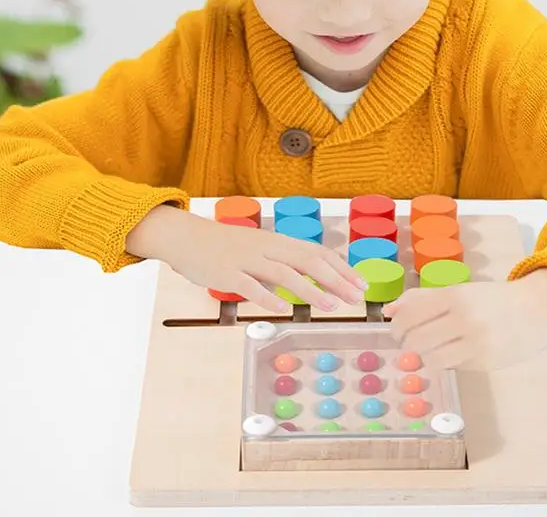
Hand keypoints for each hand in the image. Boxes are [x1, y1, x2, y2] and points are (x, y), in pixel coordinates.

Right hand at [127, 205, 367, 312]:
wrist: (185, 236)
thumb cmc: (224, 246)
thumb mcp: (258, 248)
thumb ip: (281, 262)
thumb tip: (308, 280)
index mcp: (277, 241)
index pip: (317, 252)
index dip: (341, 268)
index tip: (360, 284)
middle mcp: (267, 247)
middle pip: (308, 261)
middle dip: (336, 280)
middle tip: (357, 298)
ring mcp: (247, 259)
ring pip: (284, 273)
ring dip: (310, 290)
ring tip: (331, 306)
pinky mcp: (227, 273)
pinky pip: (250, 286)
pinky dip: (268, 298)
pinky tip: (283, 310)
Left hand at [382, 268, 546, 370]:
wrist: (535, 310)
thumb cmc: (491, 299)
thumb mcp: (458, 290)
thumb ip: (421, 298)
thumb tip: (388, 310)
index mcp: (454, 295)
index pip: (410, 314)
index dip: (396, 326)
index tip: (397, 331)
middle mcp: (464, 318)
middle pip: (416, 339)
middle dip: (407, 344)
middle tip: (409, 343)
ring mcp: (476, 342)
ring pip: (431, 359)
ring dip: (424, 357)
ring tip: (430, 350)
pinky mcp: (485, 362)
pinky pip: (452, 367)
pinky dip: (445, 362)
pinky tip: (452, 353)